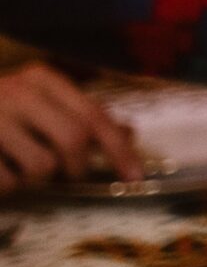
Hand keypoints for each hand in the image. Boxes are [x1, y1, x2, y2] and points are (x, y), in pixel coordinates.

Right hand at [0, 65, 142, 195]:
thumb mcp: (37, 102)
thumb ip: (79, 115)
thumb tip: (128, 132)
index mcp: (41, 80)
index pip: (94, 116)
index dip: (119, 149)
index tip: (135, 177)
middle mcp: (18, 92)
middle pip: (74, 140)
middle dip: (77, 166)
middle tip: (66, 174)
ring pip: (42, 166)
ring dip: (35, 177)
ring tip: (16, 165)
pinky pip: (9, 182)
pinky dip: (7, 187)